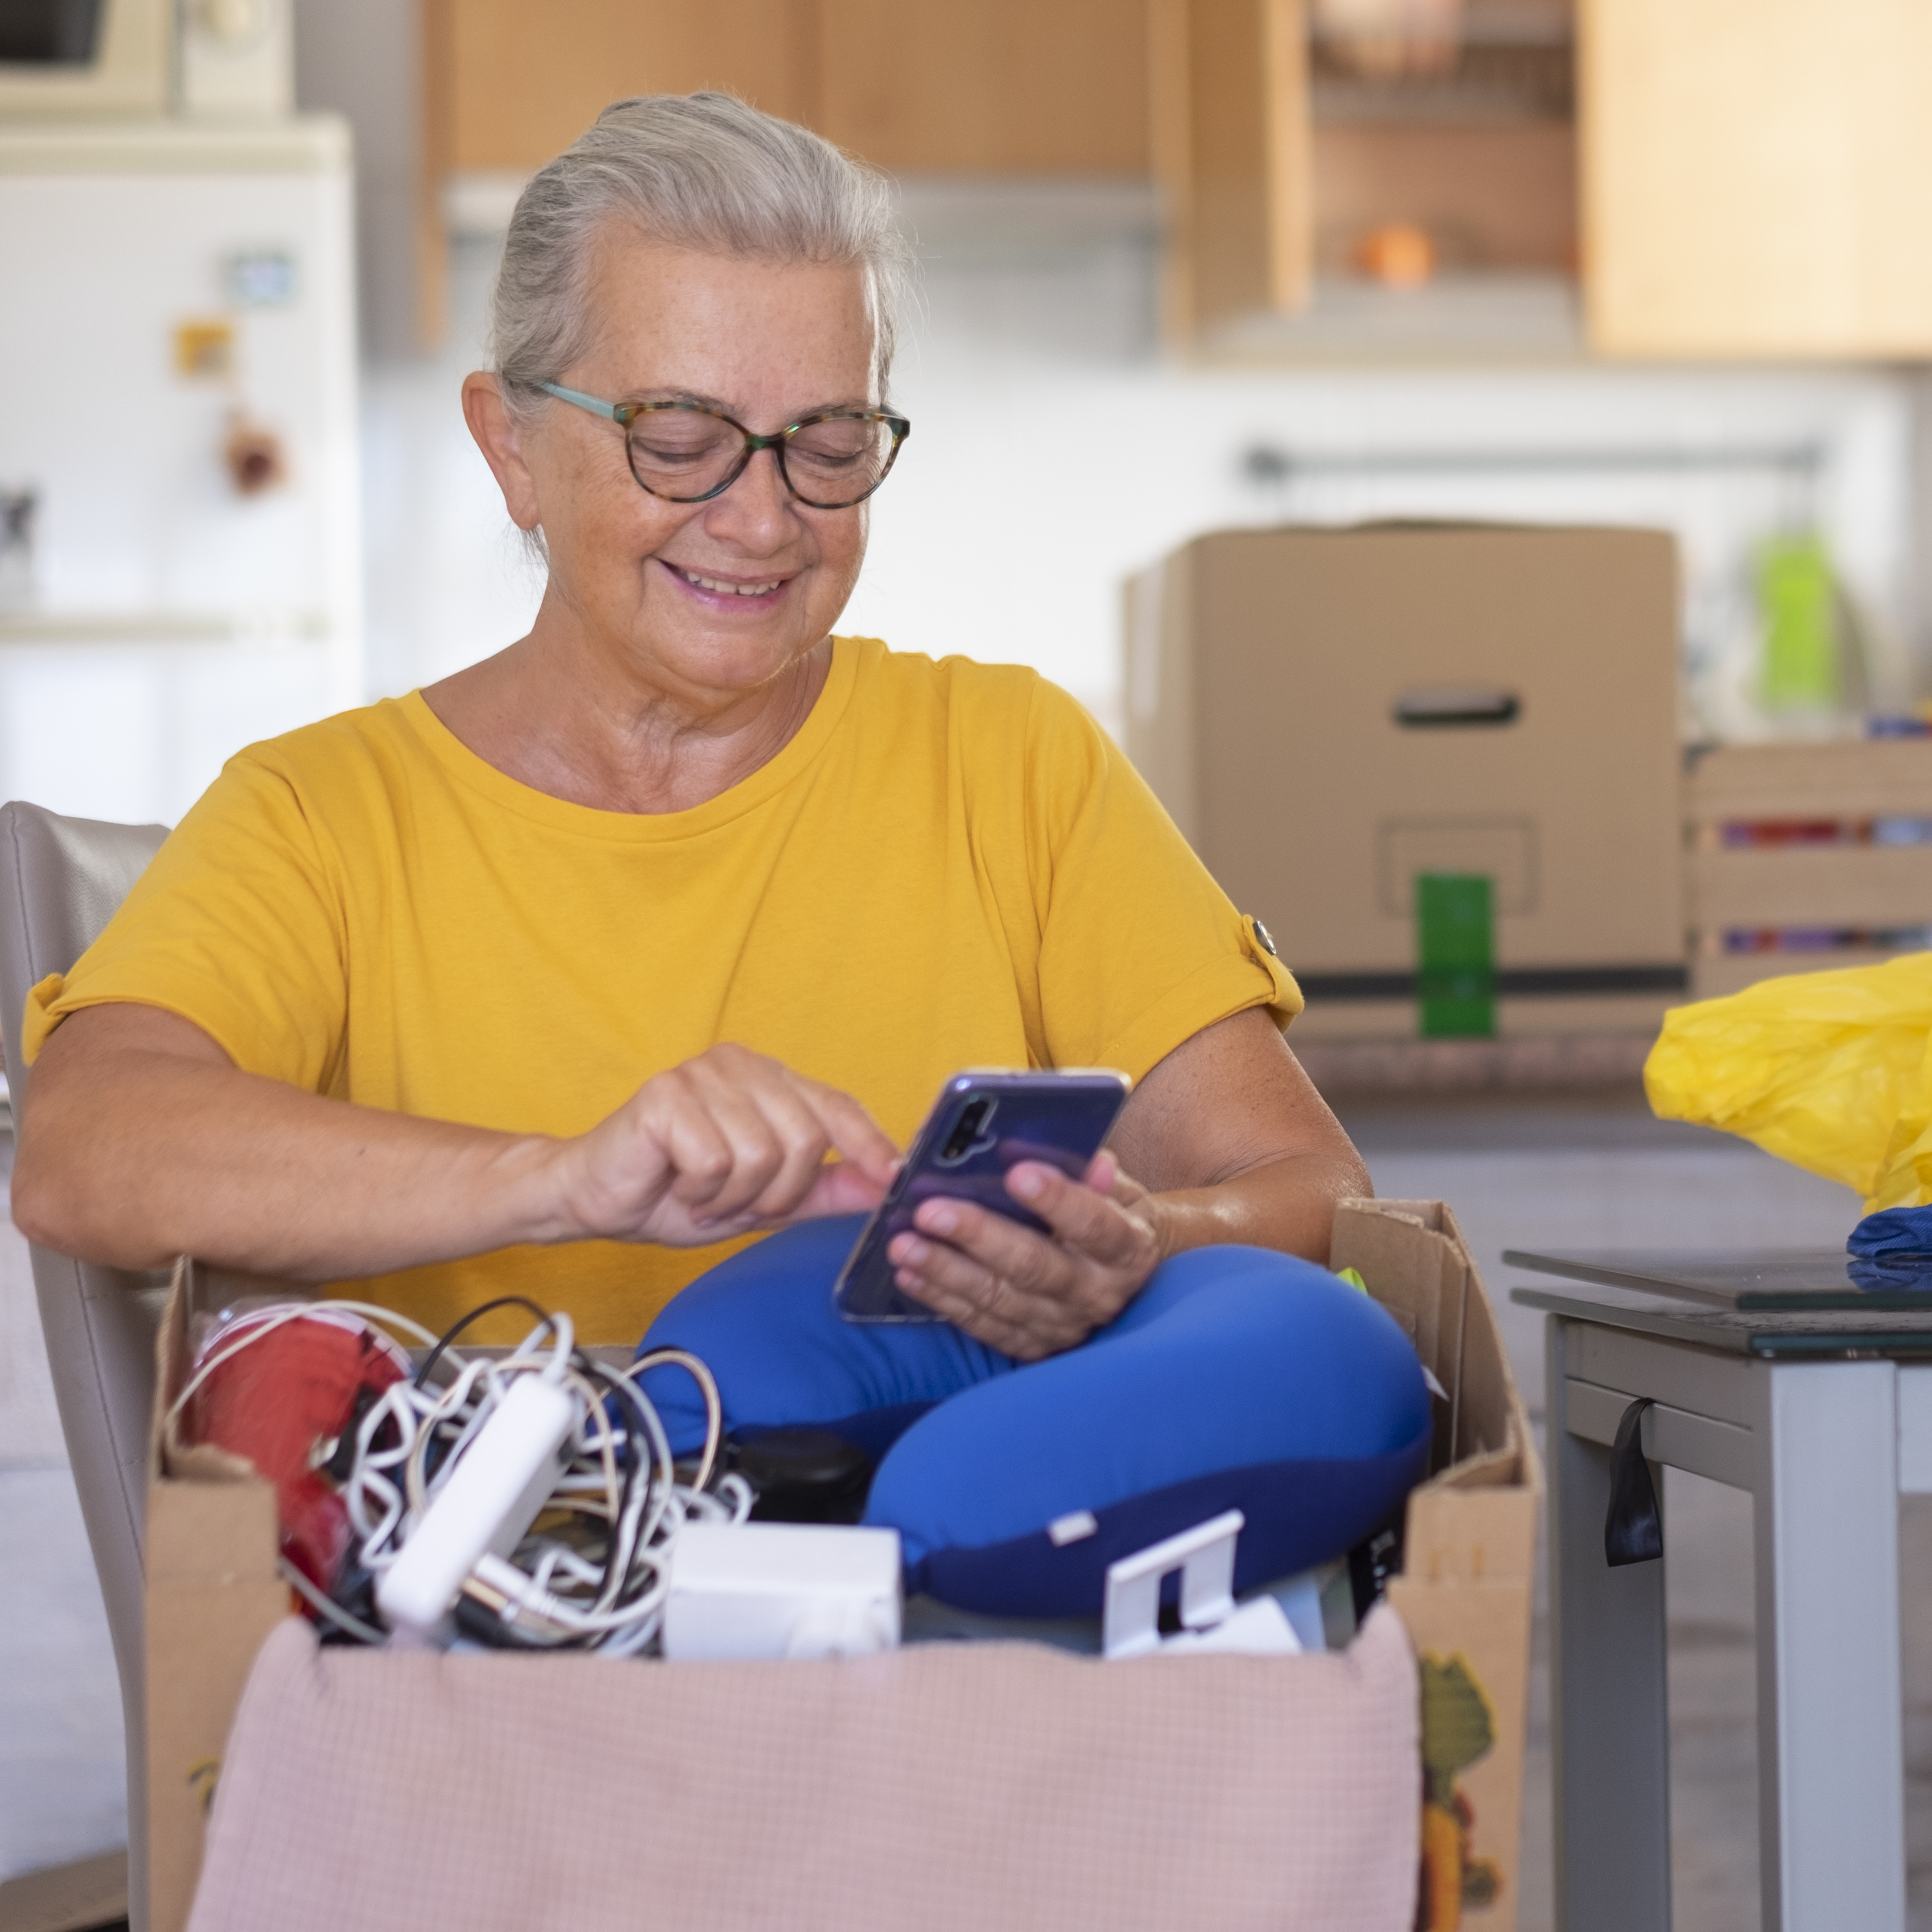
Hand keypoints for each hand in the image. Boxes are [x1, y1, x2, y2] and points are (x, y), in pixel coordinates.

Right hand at [548, 1043, 899, 1247]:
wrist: (595, 1199)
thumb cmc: (676, 1193)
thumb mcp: (765, 1199)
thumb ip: (824, 1189)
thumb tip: (885, 1185)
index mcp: (768, 1080)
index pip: (836, 1105)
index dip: (869, 1143)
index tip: (895, 1178)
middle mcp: (740, 1065)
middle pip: (805, 1140)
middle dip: (779, 1194)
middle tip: (739, 1204)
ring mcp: (702, 1074)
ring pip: (762, 1155)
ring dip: (734, 1198)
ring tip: (704, 1195)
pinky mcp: (666, 1095)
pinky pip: (716, 1162)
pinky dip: (701, 1193)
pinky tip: (679, 1186)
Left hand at [886, 1151, 1164, 1360]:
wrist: (1123, 1282)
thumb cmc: (1109, 1219)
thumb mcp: (1120, 1193)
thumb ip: (1097, 1176)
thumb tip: (1089, 1157)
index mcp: (1128, 1250)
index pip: (1096, 1225)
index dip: (1059, 1200)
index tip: (1018, 1172)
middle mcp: (1097, 1295)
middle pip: (1035, 1266)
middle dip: (978, 1236)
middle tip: (930, 1210)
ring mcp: (1062, 1326)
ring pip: (998, 1300)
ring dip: (945, 1271)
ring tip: (903, 1243)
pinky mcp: (1031, 1346)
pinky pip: (981, 1324)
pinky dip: (941, 1299)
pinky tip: (909, 1274)